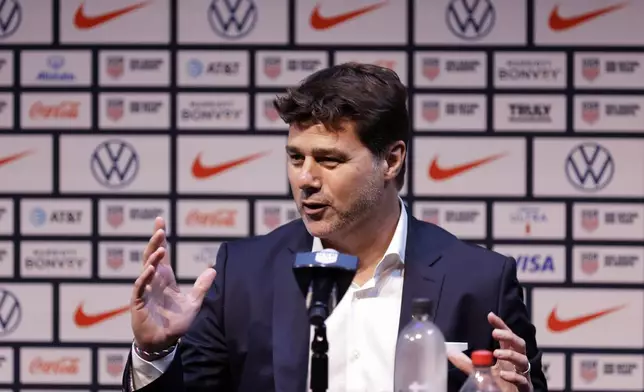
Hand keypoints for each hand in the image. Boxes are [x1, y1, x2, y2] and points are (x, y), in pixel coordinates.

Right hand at [130, 217, 216, 352]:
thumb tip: (214, 269)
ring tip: (160, 248)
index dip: (161, 239)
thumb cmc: (176, 323)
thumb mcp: (194, 303)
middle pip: (152, 256)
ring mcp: (145, 290)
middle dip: (155, 242)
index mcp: (165, 278)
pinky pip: (140, 287)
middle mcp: (154, 281)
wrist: (164, 343)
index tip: (160, 222)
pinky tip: (151, 269)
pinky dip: (145, 277)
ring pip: (146, 269)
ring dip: (153, 258)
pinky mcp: (138, 302)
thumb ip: (202, 286)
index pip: (162, 254)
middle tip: (160, 228)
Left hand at [447, 312, 532, 391]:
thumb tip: (449, 352)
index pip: (506, 337)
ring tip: (497, 353)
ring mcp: (522, 375)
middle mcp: (516, 364)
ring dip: (511, 355)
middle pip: (519, 344)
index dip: (501, 325)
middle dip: (509, 336)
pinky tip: (503, 375)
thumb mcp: (479, 372)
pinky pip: (523, 381)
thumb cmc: (497, 386)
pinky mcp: (524, 389)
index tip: (490, 316)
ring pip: (523, 361)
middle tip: (495, 333)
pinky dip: (514, 377)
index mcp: (506, 357)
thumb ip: (466, 362)